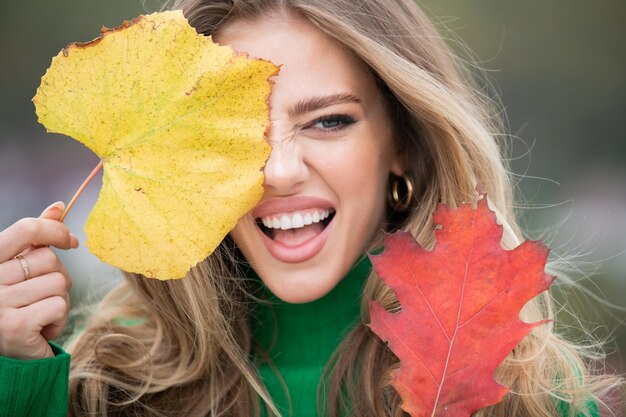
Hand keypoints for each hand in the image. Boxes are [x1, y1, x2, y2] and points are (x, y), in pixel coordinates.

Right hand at [0, 202, 78, 359]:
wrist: (7, 352)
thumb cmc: (17, 302)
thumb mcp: (21, 266)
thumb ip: (36, 238)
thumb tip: (57, 206)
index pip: (27, 229)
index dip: (56, 231)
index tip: (72, 241)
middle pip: (50, 259)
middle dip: (59, 276)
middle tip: (43, 295)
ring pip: (59, 283)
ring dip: (60, 300)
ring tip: (41, 313)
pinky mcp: (15, 327)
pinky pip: (58, 306)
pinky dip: (59, 318)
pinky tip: (42, 328)